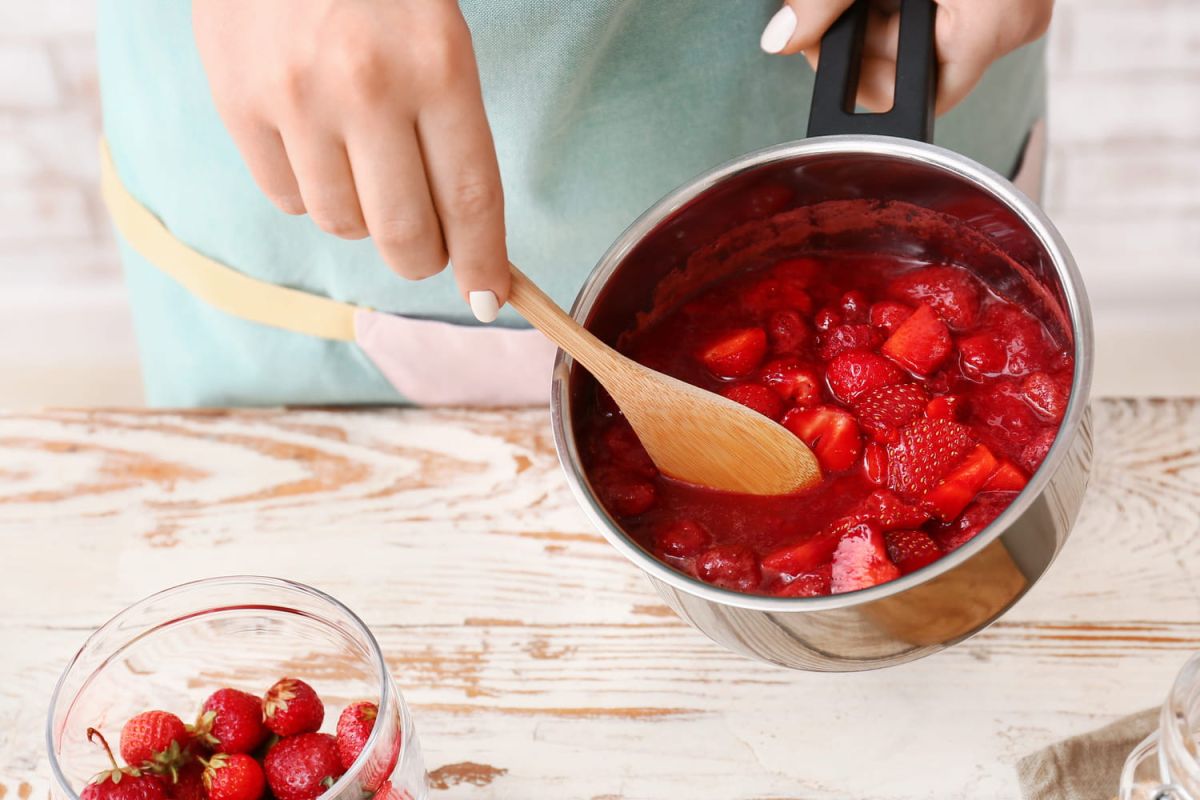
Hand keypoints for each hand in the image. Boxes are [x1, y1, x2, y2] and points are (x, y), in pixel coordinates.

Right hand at [194, 0, 507, 320]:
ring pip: (343, 224)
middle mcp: (365, 87)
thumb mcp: (440, 33)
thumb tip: (464, 234)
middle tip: (428, 246)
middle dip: (425, 257)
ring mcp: (294, 98)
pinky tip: (320, 150)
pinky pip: (286, 199)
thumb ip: (454, 126)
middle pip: (404, 235)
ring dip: (365, 218)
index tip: (489, 298)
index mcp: (437, 63)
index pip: (471, 198)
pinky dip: (311, 194)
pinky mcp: (237, 102)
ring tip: (368, 168)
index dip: (482, 262)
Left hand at [759, 0, 1053, 113]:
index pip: (911, 98)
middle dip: (866, 38)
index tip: (822, 40)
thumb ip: (823, 1)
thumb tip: (780, 39)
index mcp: (993, 23)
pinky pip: (947, 17)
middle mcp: (1015, 23)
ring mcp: (1017, 8)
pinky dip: (910, 1)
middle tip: (838, 0)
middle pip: (914, 70)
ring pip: (925, 44)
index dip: (856, 76)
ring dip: (885, 16)